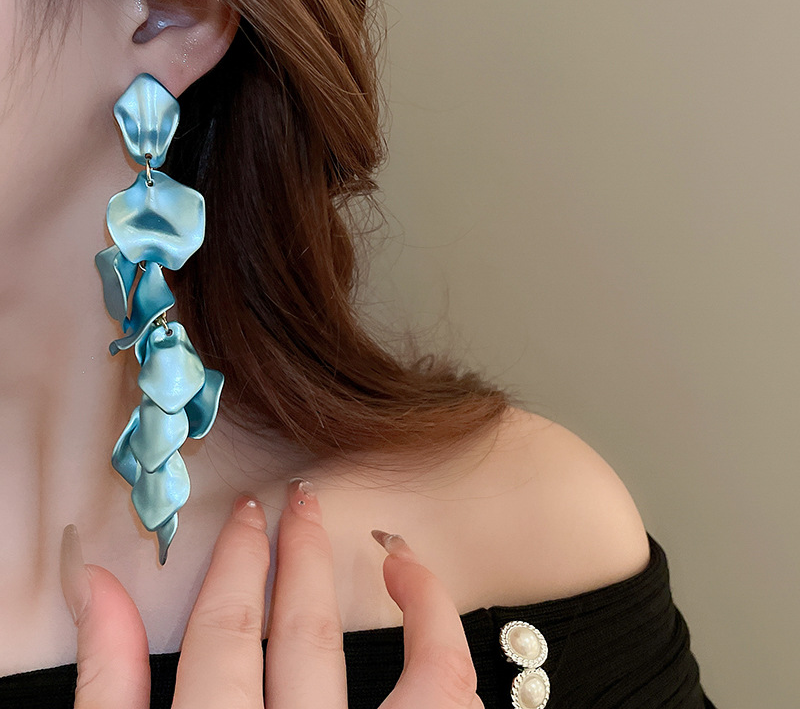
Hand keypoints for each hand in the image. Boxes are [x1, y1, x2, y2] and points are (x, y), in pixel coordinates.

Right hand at [60, 479, 483, 707]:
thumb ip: (108, 689)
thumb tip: (94, 588)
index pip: (221, 640)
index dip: (231, 566)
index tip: (243, 518)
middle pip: (296, 636)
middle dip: (295, 556)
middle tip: (300, 501)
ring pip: (384, 664)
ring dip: (374, 593)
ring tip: (367, 535)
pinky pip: (447, 693)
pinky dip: (440, 637)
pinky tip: (424, 594)